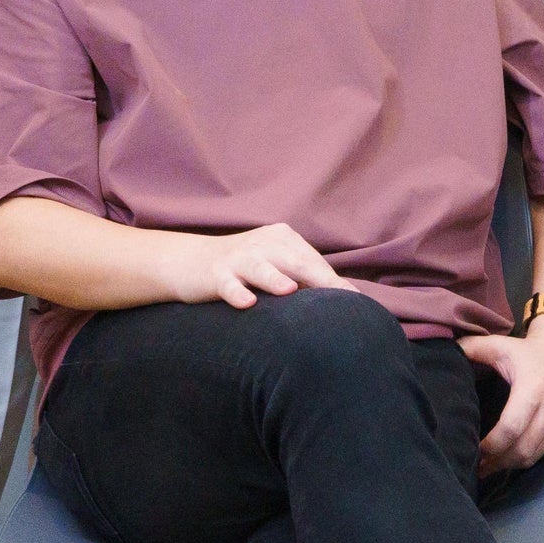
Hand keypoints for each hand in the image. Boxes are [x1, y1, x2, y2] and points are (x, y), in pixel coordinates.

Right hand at [172, 223, 346, 308]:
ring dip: (274, 278)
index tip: (356, 302)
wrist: (187, 261)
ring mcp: (238, 257)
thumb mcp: (272, 266)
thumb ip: (301, 278)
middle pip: (295, 261)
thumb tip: (339, 302)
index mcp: (282, 238)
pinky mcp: (215, 273)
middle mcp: (263, 243)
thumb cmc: (241, 269)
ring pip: (260, 267)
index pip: (313, 262)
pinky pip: (227, 284)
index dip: (334, 283)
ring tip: (290, 290)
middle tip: (342, 298)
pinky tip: (246, 303)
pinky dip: (236, 292)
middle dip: (320, 280)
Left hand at [462, 315, 543, 470]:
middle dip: (498, 462)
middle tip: (478, 466)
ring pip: (535, 455)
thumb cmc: (529, 350)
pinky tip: (513, 453)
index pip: (510, 429)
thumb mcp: (499, 345)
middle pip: (522, 450)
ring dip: (511, 463)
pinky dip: (529, 455)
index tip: (474, 451)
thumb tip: (445, 354)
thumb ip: (470, 349)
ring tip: (491, 465)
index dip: (490, 446)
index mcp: (534, 388)